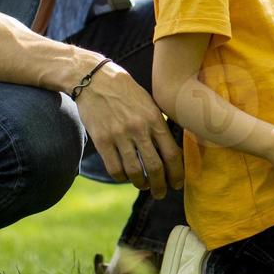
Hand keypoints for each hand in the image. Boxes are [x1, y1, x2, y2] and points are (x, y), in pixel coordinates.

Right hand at [72, 58, 184, 198]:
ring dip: (141, 184)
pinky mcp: (102, 140)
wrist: (96, 80)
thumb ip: (159, 124)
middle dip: (160, 185)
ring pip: (134, 171)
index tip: (177, 183)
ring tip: (143, 186)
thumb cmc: (126, 92)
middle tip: (161, 193)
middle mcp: (138, 129)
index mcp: (154, 119)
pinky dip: (122, 178)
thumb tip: (172, 149)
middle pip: (155, 167)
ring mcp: (119, 135)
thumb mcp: (149, 103)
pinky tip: (125, 177)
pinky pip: (114, 168)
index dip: (177, 173)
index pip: (172, 153)